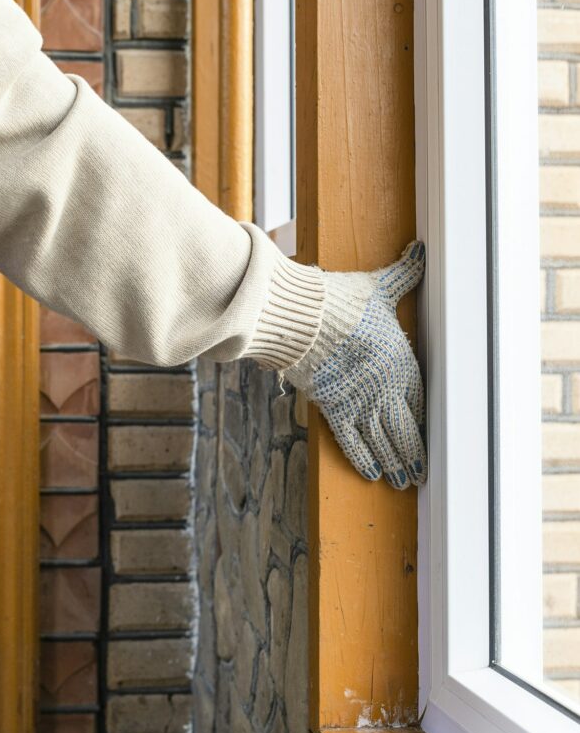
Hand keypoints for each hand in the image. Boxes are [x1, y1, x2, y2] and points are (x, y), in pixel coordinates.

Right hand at [286, 242, 426, 489]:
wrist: (303, 316)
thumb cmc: (341, 298)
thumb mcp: (377, 287)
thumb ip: (402, 276)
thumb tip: (418, 251)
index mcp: (401, 361)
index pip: (418, 400)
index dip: (423, 424)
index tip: (428, 439)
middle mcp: (385, 386)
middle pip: (404, 428)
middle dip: (413, 454)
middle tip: (419, 474)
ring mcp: (360, 399)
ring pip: (383, 439)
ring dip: (394, 462)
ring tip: (401, 481)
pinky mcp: (333, 405)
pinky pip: (352, 439)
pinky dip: (363, 457)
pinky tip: (372, 472)